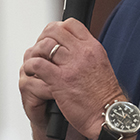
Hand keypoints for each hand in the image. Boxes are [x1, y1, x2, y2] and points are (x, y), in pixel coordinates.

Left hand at [20, 18, 124, 139]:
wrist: (107, 115)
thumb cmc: (103, 96)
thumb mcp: (100, 65)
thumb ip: (85, 54)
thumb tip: (70, 47)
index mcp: (93, 47)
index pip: (71, 24)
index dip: (58, 28)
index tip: (53, 37)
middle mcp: (82, 53)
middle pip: (55, 31)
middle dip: (43, 38)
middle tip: (40, 49)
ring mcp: (70, 66)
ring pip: (44, 46)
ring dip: (36, 53)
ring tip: (35, 61)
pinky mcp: (59, 80)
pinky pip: (38, 64)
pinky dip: (31, 66)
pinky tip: (33, 72)